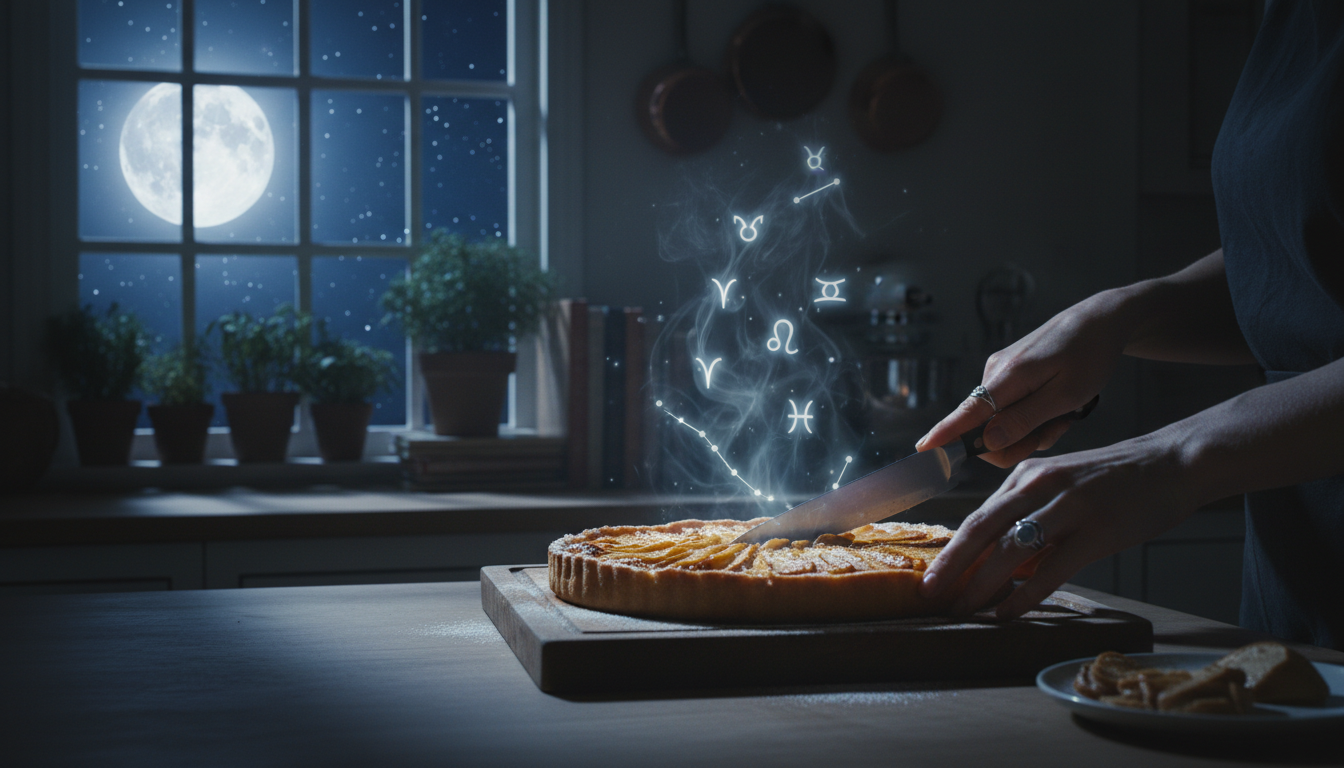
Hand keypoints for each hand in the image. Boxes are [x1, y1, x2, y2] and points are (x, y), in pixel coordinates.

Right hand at [916, 292, 1130, 466]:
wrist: (1099, 320)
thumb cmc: (1089, 356)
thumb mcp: (1066, 395)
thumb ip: (1025, 420)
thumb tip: (987, 442)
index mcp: (1007, 378)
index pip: (967, 414)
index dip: (944, 435)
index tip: (922, 450)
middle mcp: (994, 374)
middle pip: (986, 429)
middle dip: (1017, 442)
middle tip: (1055, 431)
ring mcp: (999, 373)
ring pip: (1002, 422)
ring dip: (1031, 429)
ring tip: (1064, 414)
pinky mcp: (1008, 373)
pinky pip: (1010, 408)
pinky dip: (1032, 416)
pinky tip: (1056, 405)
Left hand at [919, 432, 1200, 618]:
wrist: (1172, 463)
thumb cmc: (1113, 481)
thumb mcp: (1059, 486)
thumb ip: (1028, 515)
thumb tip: (996, 560)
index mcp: (1025, 475)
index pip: (978, 517)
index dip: (951, 551)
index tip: (929, 577)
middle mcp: (1040, 485)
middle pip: (982, 530)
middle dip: (951, 566)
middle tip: (929, 595)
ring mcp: (1069, 506)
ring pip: (1012, 549)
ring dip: (982, 584)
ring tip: (964, 610)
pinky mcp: (1098, 530)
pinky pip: (1052, 568)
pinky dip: (1025, 594)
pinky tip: (1007, 613)